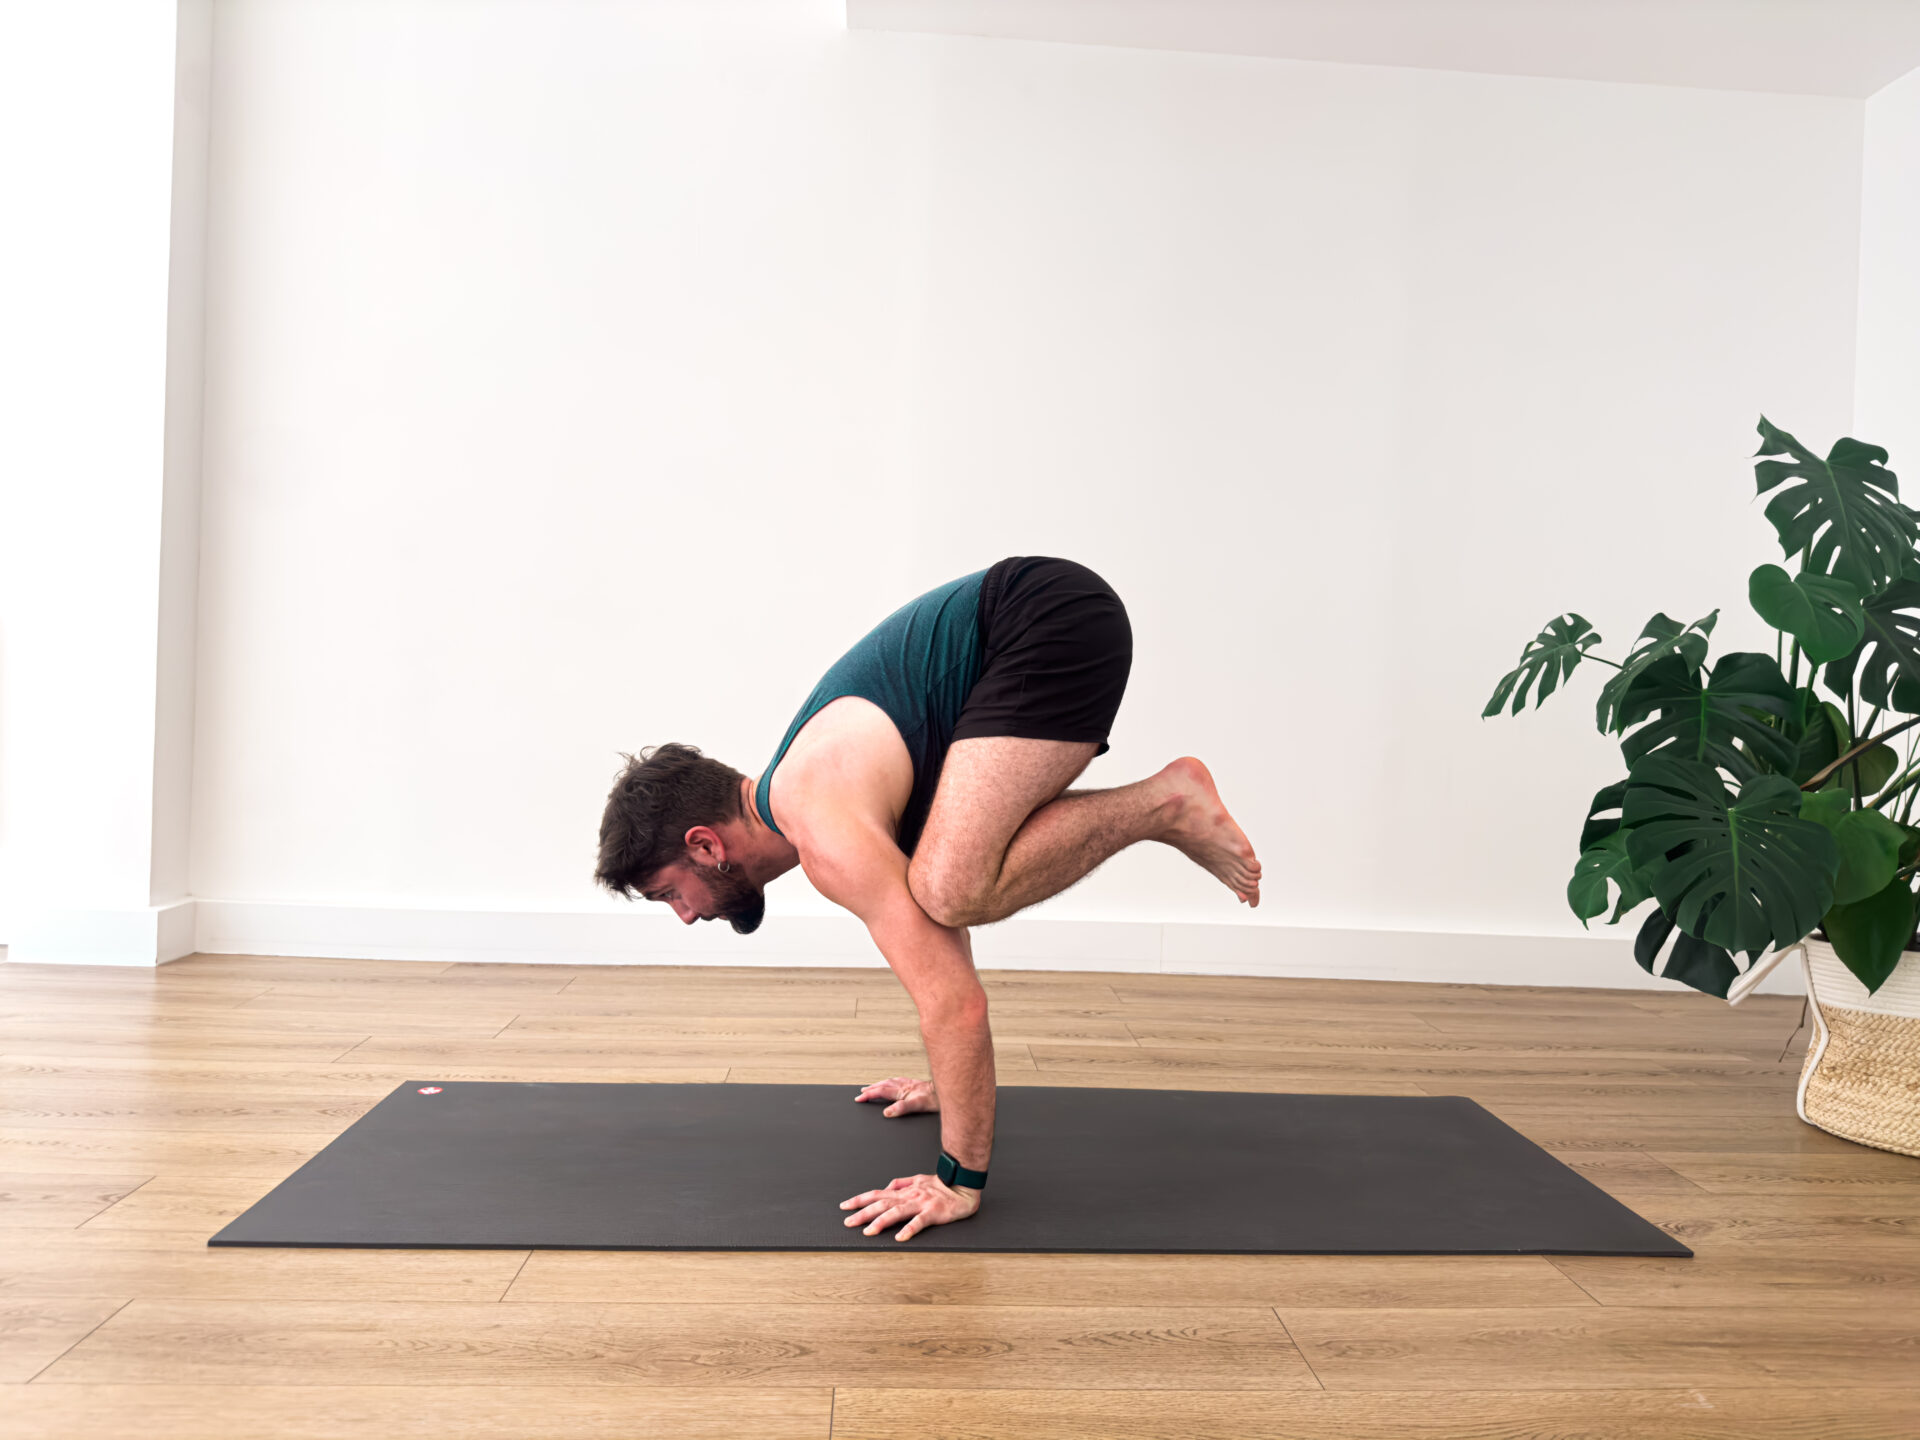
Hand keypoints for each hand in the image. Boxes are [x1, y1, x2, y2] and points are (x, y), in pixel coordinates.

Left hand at [841, 1172, 979, 1240]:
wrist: (963, 1186)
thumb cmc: (941, 1185)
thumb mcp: (918, 1179)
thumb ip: (901, 1183)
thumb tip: (886, 1186)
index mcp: (904, 1191)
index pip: (876, 1194)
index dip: (859, 1200)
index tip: (844, 1206)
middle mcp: (909, 1196)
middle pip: (881, 1204)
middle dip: (863, 1213)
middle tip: (848, 1223)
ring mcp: (921, 1204)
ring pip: (897, 1212)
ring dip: (881, 1222)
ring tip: (868, 1231)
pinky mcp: (933, 1212)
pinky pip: (919, 1222)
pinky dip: (909, 1229)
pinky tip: (900, 1237)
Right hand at [854, 1075, 937, 1116]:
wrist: (948, 1090)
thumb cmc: (935, 1098)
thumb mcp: (918, 1105)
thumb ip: (901, 1108)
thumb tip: (887, 1112)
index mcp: (902, 1090)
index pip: (881, 1091)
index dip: (869, 1095)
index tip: (859, 1098)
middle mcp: (904, 1085)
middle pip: (883, 1085)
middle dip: (871, 1089)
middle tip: (861, 1093)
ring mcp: (910, 1084)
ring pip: (890, 1082)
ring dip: (879, 1084)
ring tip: (872, 1086)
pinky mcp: (916, 1084)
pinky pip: (899, 1081)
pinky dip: (891, 1082)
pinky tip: (894, 1083)